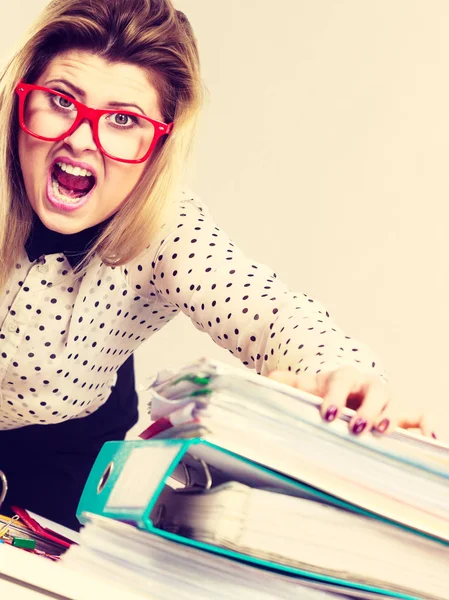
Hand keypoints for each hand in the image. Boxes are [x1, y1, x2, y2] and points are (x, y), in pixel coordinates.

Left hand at [267, 366, 436, 437]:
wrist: (347, 390)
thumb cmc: (327, 393)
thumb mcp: (307, 387)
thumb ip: (288, 384)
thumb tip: (267, 379)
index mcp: (343, 378)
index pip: (340, 382)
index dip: (335, 396)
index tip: (328, 413)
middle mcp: (368, 386)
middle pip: (374, 391)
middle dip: (367, 408)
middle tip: (358, 427)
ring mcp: (387, 399)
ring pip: (397, 401)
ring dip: (392, 416)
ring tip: (385, 432)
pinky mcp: (403, 413)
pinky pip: (421, 415)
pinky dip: (429, 425)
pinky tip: (432, 440)